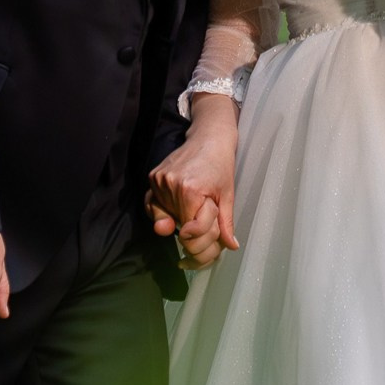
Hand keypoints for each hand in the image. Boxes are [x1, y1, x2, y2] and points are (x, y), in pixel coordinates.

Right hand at [148, 97, 238, 259]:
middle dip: (196, 236)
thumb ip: (226, 224)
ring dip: (181, 222)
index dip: (204, 239)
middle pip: (179, 229)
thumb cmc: (220, 165)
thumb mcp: (228, 195)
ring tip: (195, 209)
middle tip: (208, 228)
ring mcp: (159, 181)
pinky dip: (165, 212)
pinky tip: (176, 208)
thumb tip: (231, 246)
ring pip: (167, 220)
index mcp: (191, 190)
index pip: (191, 233)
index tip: (213, 235)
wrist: (208, 138)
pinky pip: (154, 206)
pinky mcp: (153, 178)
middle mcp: (171, 185)